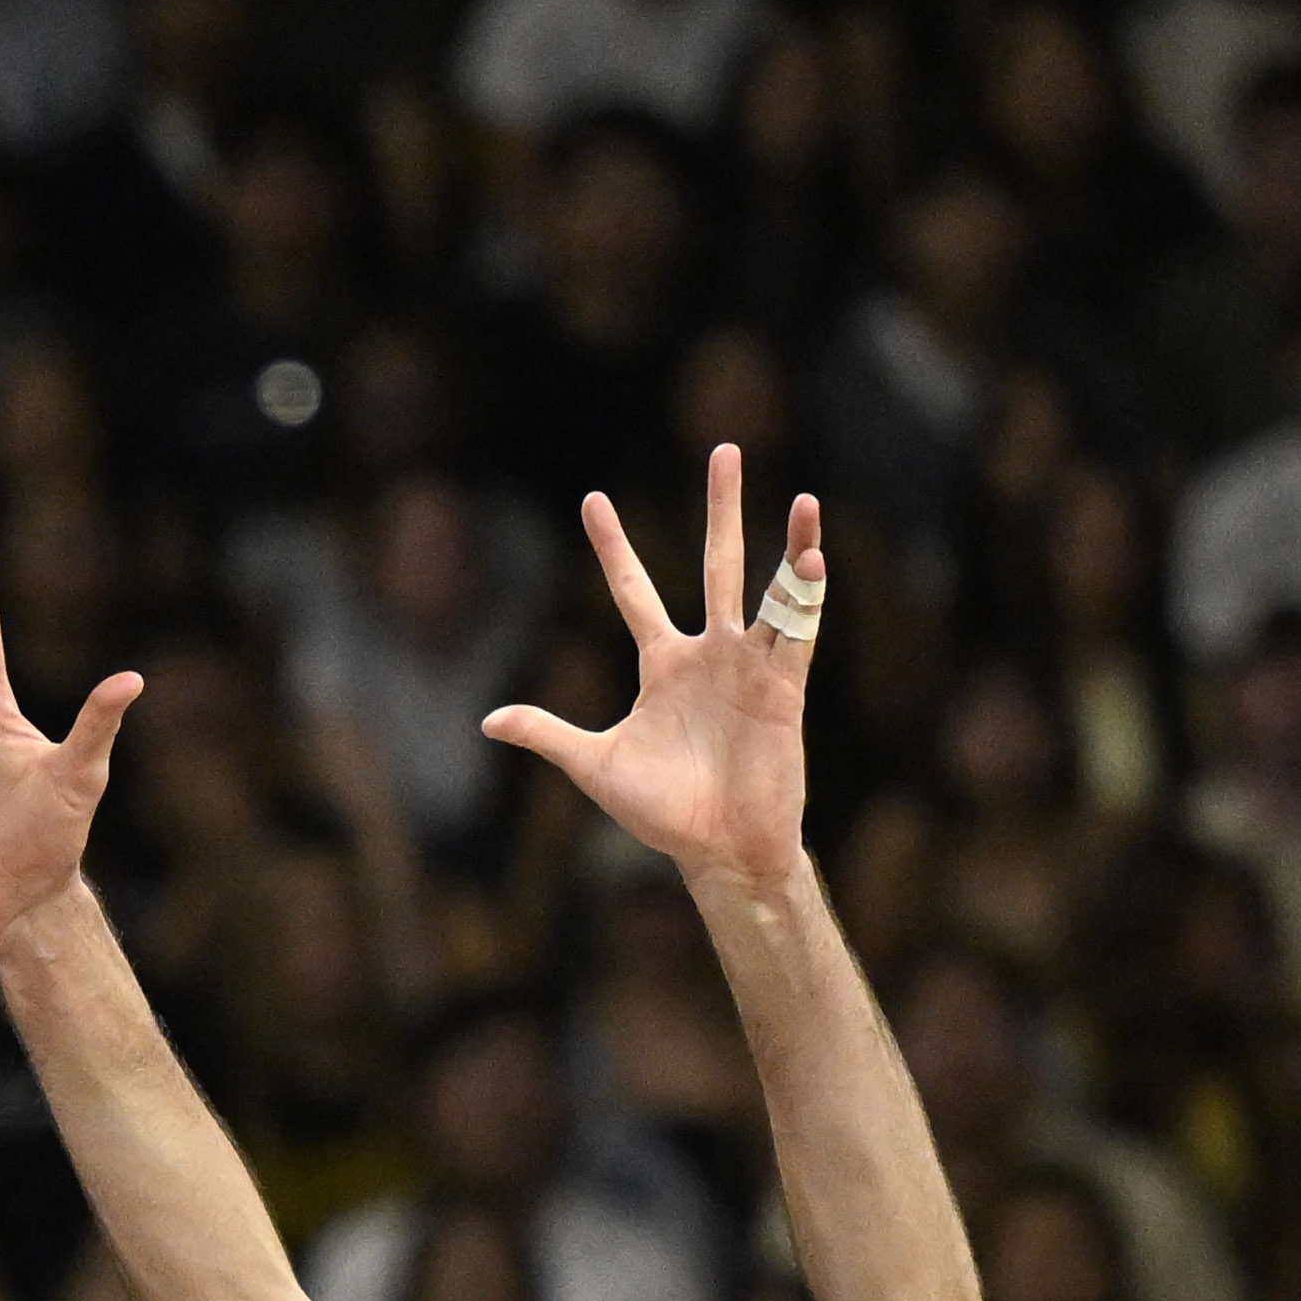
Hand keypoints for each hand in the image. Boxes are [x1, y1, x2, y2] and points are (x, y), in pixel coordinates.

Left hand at [478, 448, 822, 892]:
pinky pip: (799, 631)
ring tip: (802, 495)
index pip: (632, 591)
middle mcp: (709, 653)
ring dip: (787, 541)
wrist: (719, 851)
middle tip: (725, 450)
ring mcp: (750, 666)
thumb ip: (547, 735)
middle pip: (714, 563)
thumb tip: (488, 721)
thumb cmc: (662, 813)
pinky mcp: (785, 688)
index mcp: (661, 665)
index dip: (613, 547)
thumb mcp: (594, 766)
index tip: (593, 499)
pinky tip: (811, 554)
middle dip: (720, 509)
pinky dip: (806, 595)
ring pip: (770, 587)